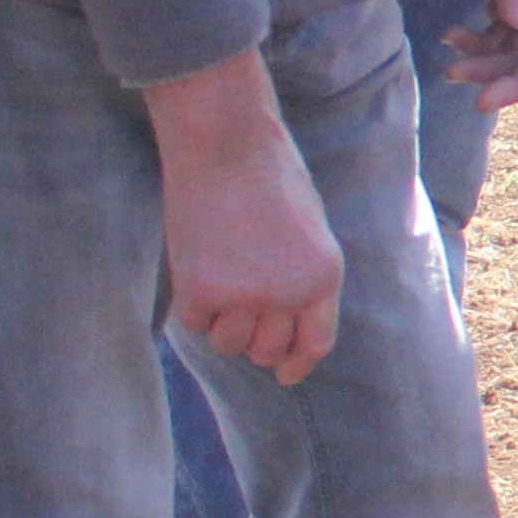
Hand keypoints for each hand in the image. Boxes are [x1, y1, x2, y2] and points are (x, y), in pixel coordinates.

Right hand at [146, 50, 343, 385]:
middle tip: (237, 307)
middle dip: (253, 339)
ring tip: (218, 273)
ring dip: (220, 321)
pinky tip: (196, 264)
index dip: (297, 364)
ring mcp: (246, 295)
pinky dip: (192, 304)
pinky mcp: (201, 290)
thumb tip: (286, 329)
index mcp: (324, 276)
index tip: (284, 375)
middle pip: (267, 349)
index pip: (315, 343)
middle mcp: (290, 293)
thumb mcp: (309, 231)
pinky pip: (194, 322)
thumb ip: (303, 279)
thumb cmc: (268, 177)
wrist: (227, 142)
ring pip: (228, 342)